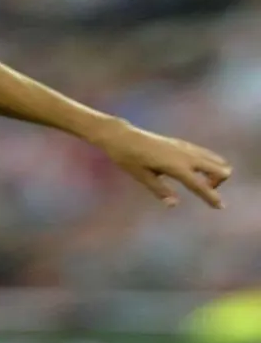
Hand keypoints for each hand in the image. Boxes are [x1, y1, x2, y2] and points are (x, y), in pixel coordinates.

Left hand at [93, 122, 231, 208]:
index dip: (211, 197)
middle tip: (204, 189)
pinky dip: (209, 163)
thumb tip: (173, 204)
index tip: (220, 207)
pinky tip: (196, 170)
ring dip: (215, 172)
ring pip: (214, 159)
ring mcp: (184, 147)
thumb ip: (159, 189)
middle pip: (218, 168)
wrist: (121, 135)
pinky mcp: (181, 143)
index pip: (200, 185)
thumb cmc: (127, 157)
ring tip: (200, 181)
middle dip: (218, 182)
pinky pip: (204, 153)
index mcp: (175, 166)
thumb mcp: (141, 176)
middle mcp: (185, 155)